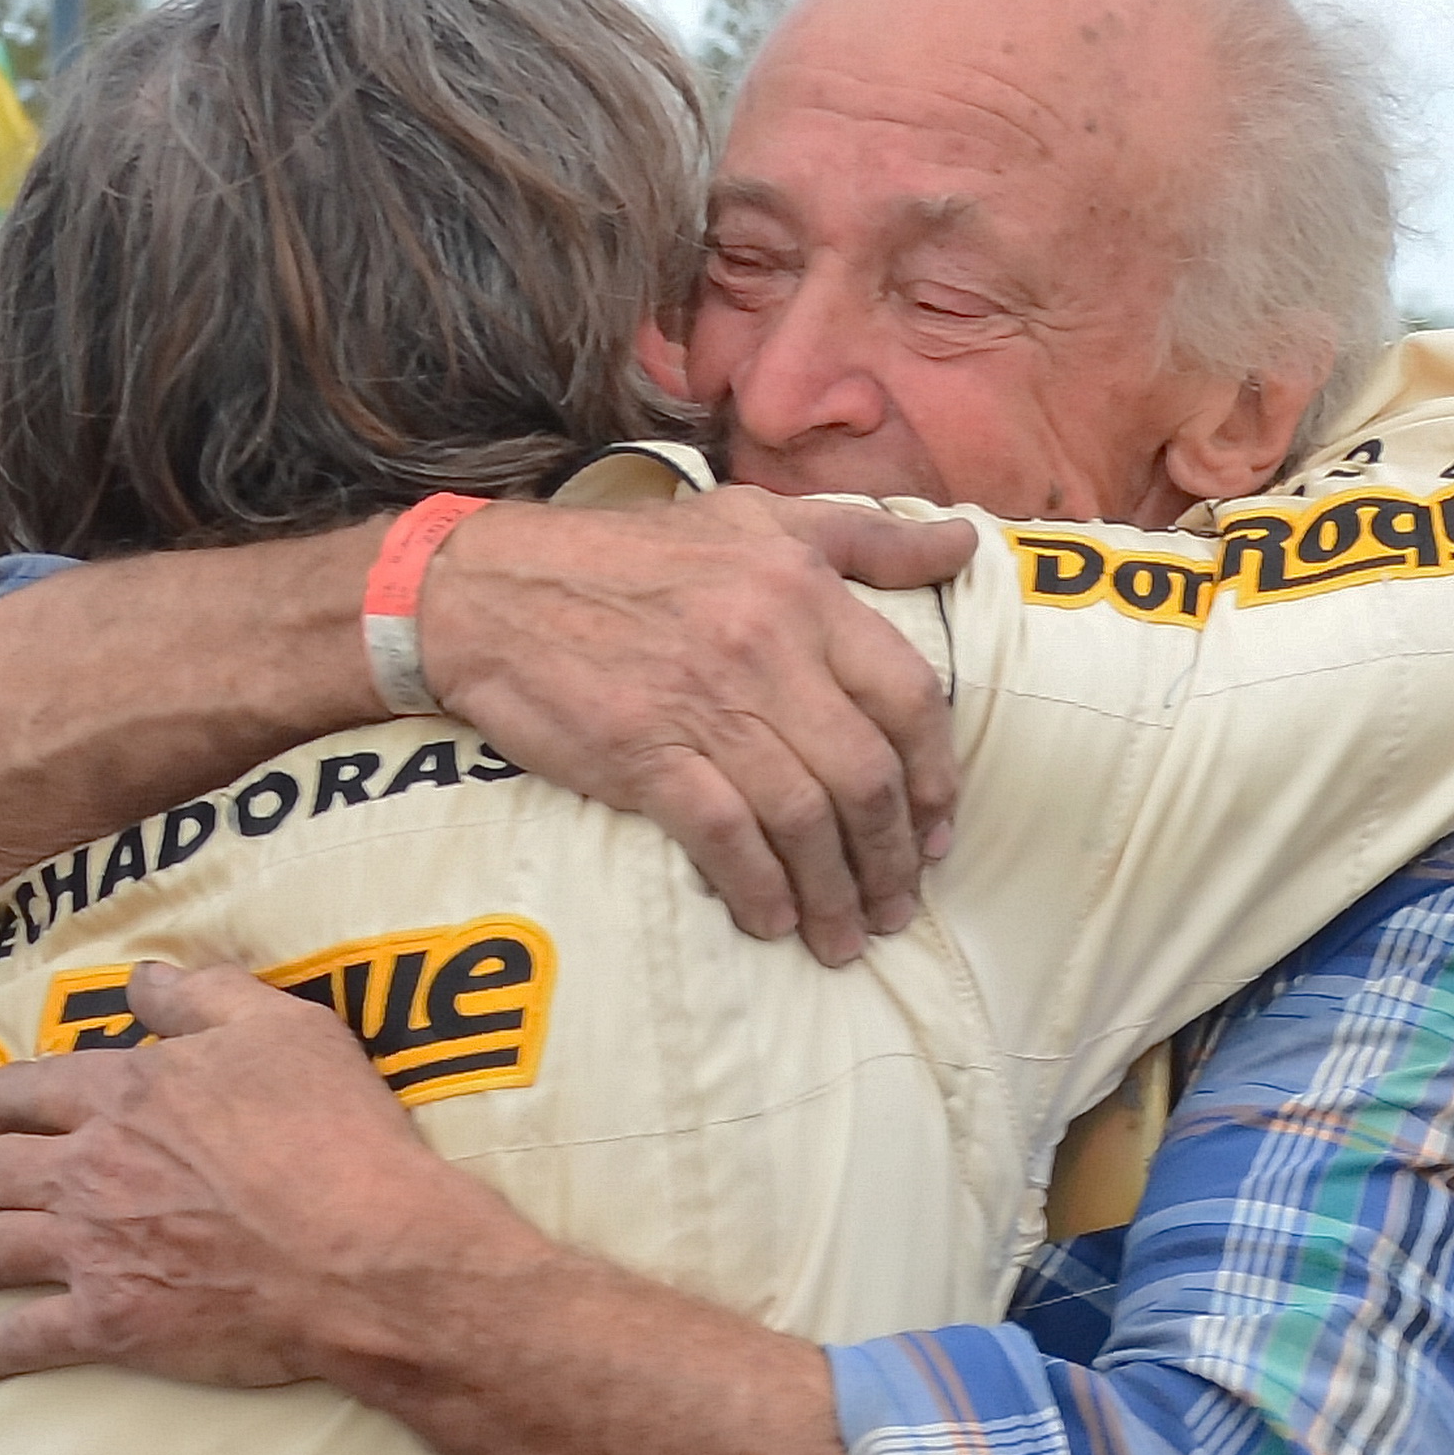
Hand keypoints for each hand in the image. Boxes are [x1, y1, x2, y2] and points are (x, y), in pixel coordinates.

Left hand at [0, 963, 538, 1390]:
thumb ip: (204, 996)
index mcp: (123, 1093)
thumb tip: (140, 979)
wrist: (360, 1252)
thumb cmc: (332, 1134)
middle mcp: (88, 1167)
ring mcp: (91, 1249)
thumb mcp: (282, 1029)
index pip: (31, 1089)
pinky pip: (24, 1337)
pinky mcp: (110, 1322)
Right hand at [414, 489, 975, 965]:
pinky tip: (771, 921)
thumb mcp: (754, 519)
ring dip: (834, 893)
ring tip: (844, 935)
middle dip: (891, 858)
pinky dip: (759, 891)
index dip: (936, 778)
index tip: (936, 832)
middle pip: (866, 776)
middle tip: (896, 904)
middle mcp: (767, 647)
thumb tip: (963, 543)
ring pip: (804, 819)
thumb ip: (866, 539)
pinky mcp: (643, 755)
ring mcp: (705, 705)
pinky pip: (726, 840)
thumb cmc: (628, 554)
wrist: (490, 590)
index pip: (911, 696)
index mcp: (803, 590)